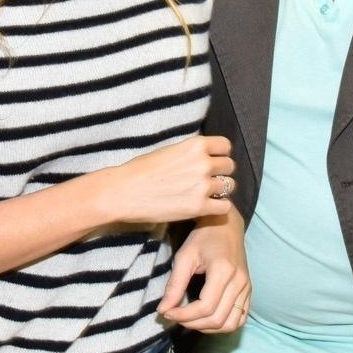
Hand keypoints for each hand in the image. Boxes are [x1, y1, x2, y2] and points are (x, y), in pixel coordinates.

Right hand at [95, 136, 234, 223]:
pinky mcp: (199, 207)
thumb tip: (204, 157)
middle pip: (229, 166)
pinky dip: (219, 207)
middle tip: (209, 180)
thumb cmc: (139, 170)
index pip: (225, 146)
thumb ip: (190, 153)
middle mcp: (203, 163)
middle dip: (221, 172)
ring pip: (229, 186)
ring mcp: (202, 186)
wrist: (123, 191)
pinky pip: (225, 207)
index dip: (221, 154)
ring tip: (206, 194)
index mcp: (195, 145)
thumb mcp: (168, 151)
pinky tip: (206, 207)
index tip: (213, 161)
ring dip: (220, 190)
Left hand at [159, 211, 250, 332]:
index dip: (183, 316)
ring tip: (189, 320)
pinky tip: (206, 319)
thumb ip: (174, 285)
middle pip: (217, 319)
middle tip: (174, 316)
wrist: (227, 225)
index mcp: (223, 271)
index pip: (205, 307)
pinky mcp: (249, 292)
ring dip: (207, 328)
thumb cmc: (203, 237)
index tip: (166, 312)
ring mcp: (247, 288)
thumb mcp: (184, 256)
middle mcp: (239, 282)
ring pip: (229, 324)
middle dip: (192, 323)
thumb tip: (163, 310)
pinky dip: (222, 326)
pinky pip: (239, 319)